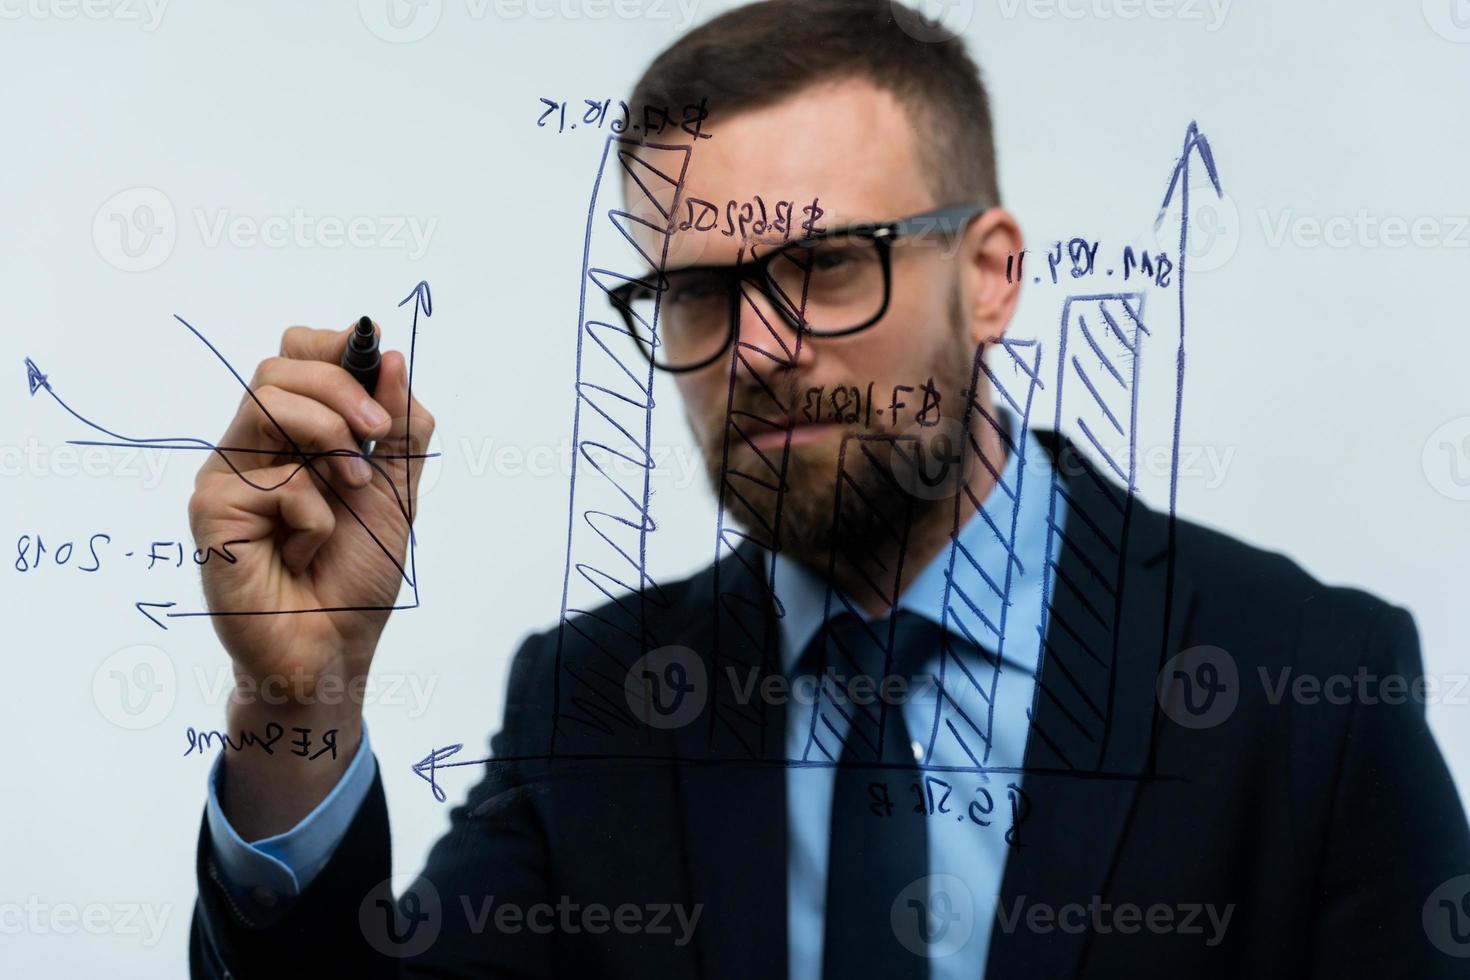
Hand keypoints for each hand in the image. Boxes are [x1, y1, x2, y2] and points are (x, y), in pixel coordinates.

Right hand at [188, 321, 433, 704]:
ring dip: (330, 439)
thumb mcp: (397, 490)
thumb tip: (390, 356)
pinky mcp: (213, 511)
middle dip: (339, 388)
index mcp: (295, 436)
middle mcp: (256, 448)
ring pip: (267, 403)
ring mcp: (229, 476)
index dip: (334, 348)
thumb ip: (400, 428)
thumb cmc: (357, 574)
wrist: (334, 648)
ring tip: (354, 489)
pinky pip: (273, 481)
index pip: (295, 356)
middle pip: (279, 367)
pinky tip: (306, 553)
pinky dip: (313, 515)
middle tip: (375, 435)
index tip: (377, 359)